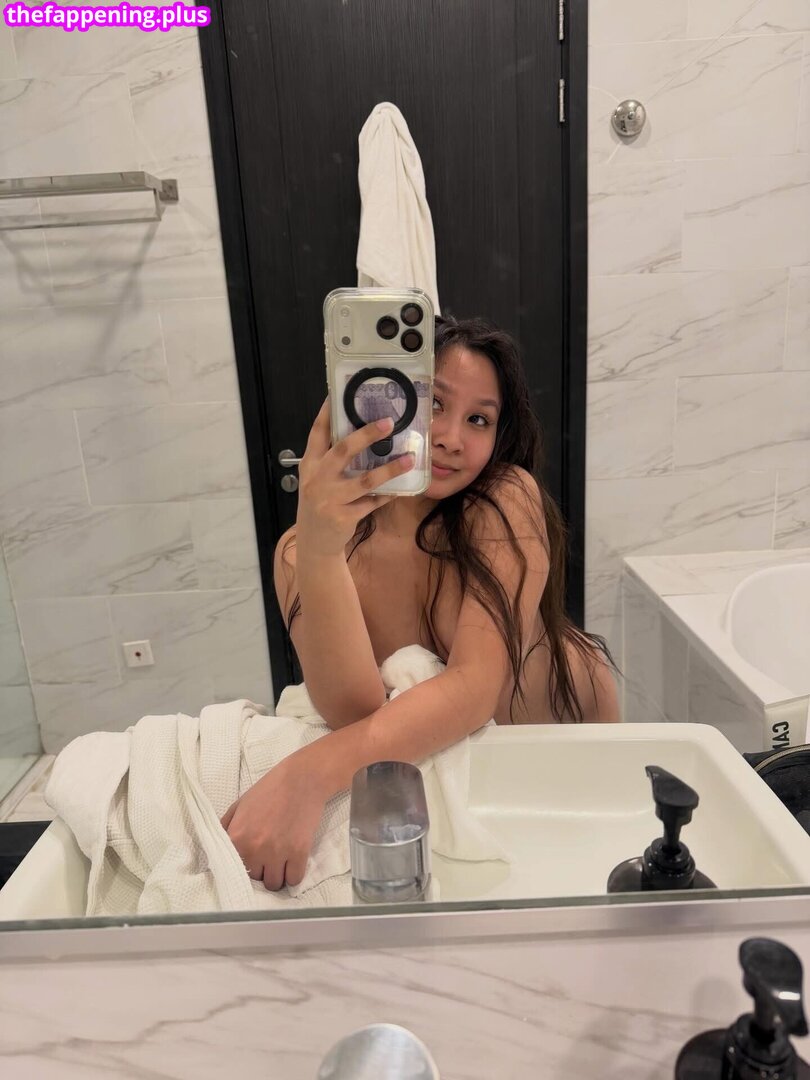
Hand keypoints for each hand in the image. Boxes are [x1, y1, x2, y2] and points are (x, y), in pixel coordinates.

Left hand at [221, 748, 329, 890]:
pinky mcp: (299, 853)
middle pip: (255, 879)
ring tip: (281, 861)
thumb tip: (218, 849)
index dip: (243, 866)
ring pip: (274, 884)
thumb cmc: (270, 788)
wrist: (302, 778)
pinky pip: (294, 880)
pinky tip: (293, 861)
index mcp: (237, 837)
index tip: (250, 862)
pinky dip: (293, 874)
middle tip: (268, 855)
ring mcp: (278, 853)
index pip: (234, 870)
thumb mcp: (239, 804)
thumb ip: (225, 827)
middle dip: (261, 870)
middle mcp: (255, 849)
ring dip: (277, 875)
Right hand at [296, 400, 414, 556]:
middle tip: (389, 422)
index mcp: (310, 464)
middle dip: (366, 435)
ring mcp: (330, 499)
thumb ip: (331, 459)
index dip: (328, 413)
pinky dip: (388, 494)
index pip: (317, 433)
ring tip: (410, 459)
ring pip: (365, 480)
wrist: (315, 542)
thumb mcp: (317, 478)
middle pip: (343, 450)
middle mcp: (317, 479)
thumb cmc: (321, 502)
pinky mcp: (344, 517)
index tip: (338, 393)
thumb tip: (362, 433)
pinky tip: (401, 488)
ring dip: (390, 469)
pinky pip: (373, 502)